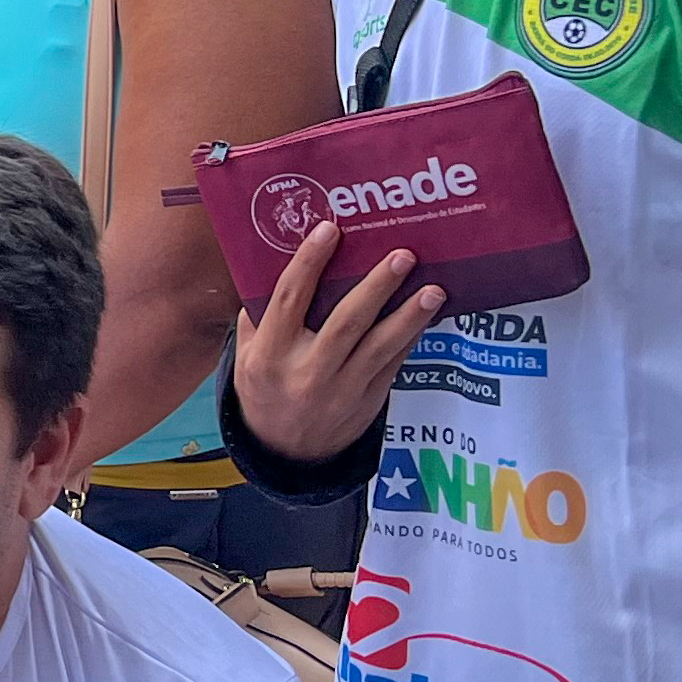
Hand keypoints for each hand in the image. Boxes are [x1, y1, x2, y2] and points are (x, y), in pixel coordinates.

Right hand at [228, 223, 441, 465]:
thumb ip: (259, 316)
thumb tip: (279, 263)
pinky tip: (428, 313)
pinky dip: (412, 336)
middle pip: (346, 321)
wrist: (285, 451)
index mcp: (270, 354)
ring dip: (409, 315)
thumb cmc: (264, 389)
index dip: (309, 262)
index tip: (330, 230)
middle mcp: (306, 370)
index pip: (289, 299)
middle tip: (402, 254)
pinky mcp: (369, 400)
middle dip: (377, 286)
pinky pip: (394, 362)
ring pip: (380, 345)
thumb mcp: (247, 356)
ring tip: (434, 288)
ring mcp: (341, 388)